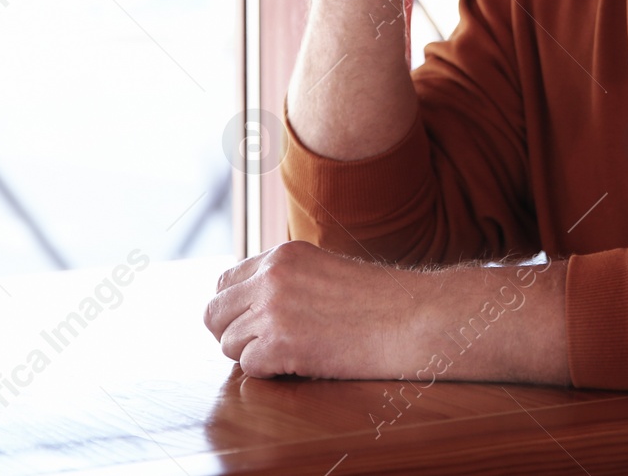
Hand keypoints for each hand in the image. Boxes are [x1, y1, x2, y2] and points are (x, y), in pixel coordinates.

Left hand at [203, 241, 426, 379]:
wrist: (413, 318)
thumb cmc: (381, 301)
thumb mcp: (326, 270)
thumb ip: (287, 280)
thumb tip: (251, 305)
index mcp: (282, 254)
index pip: (225, 281)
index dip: (232, 308)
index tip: (248, 322)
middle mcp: (271, 277)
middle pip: (214, 312)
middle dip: (229, 333)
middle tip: (257, 346)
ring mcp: (273, 310)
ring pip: (228, 342)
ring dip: (252, 355)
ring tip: (290, 353)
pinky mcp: (280, 344)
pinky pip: (249, 367)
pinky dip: (270, 372)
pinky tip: (301, 363)